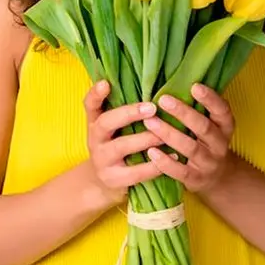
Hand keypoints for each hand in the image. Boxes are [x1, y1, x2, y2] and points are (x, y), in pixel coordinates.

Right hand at [83, 80, 163, 207]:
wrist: (106, 181)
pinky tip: (175, 156)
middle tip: (152, 107)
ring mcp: (102, 160)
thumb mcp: (117, 127)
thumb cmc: (119, 144)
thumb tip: (158, 84)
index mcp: (96, 121)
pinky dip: (156, 165)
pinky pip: (135, 172)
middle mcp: (95, 139)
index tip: (106, 83)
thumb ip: (128, 110)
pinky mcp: (113, 179)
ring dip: (145, 138)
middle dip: (129, 114)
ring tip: (165, 134)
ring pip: (121, 146)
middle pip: (105, 123)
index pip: (90, 104)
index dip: (96, 94)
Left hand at [143, 84, 235, 193]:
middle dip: (184, 113)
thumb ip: (200, 109)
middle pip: (204, 128)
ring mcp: (209, 163)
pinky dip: (165, 162)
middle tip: (163, 100)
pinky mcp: (196, 179)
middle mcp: (220, 144)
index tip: (194, 86)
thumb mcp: (212, 125)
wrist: (217, 178)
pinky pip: (181, 172)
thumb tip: (177, 81)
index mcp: (225, 127)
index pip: (222, 111)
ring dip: (169, 134)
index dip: (211, 99)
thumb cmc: (207, 142)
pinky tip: (151, 152)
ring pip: (190, 148)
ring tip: (150, 122)